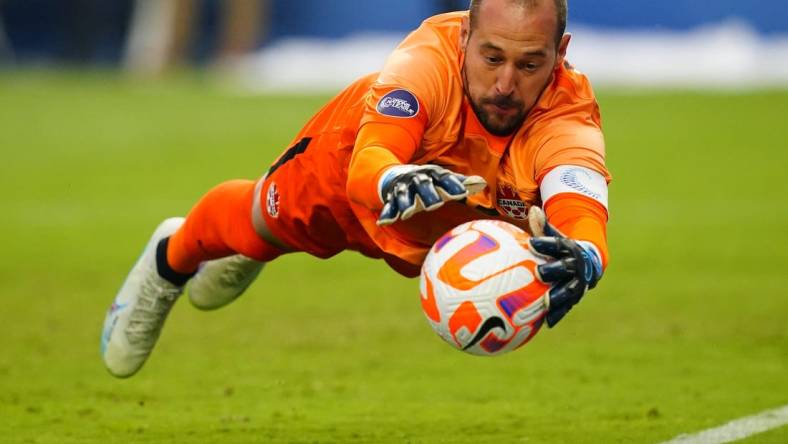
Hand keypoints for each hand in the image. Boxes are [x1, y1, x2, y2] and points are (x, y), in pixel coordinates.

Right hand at [377, 165, 485, 225]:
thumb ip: (459, 181)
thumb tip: (481, 183)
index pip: (444, 178)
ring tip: (409, 212)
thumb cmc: (424, 179)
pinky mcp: (391, 197)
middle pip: (423, 186)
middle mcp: (417, 179)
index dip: (452, 185)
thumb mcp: (440, 177)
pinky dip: (387, 213)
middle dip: (428, 194)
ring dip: (406, 203)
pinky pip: (389, 206)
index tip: (461, 193)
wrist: (393, 174)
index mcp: (432, 174)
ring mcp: (403, 188)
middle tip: (435, 205)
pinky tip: (384, 222)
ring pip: (404, 196)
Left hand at [527, 207, 603, 326]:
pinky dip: (558, 314)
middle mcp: (576, 266)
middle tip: (539, 272)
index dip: (546, 243)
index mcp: (569, 248)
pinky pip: (567, 306)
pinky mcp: (575, 297)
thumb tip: (533, 210)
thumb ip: (542, 226)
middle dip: (554, 269)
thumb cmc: (561, 247)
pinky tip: (546, 322)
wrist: (588, 261)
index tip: (532, 243)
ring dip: (558, 296)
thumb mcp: (554, 235)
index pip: (558, 244)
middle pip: (566, 268)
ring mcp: (578, 283)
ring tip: (546, 302)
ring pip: (570, 290)